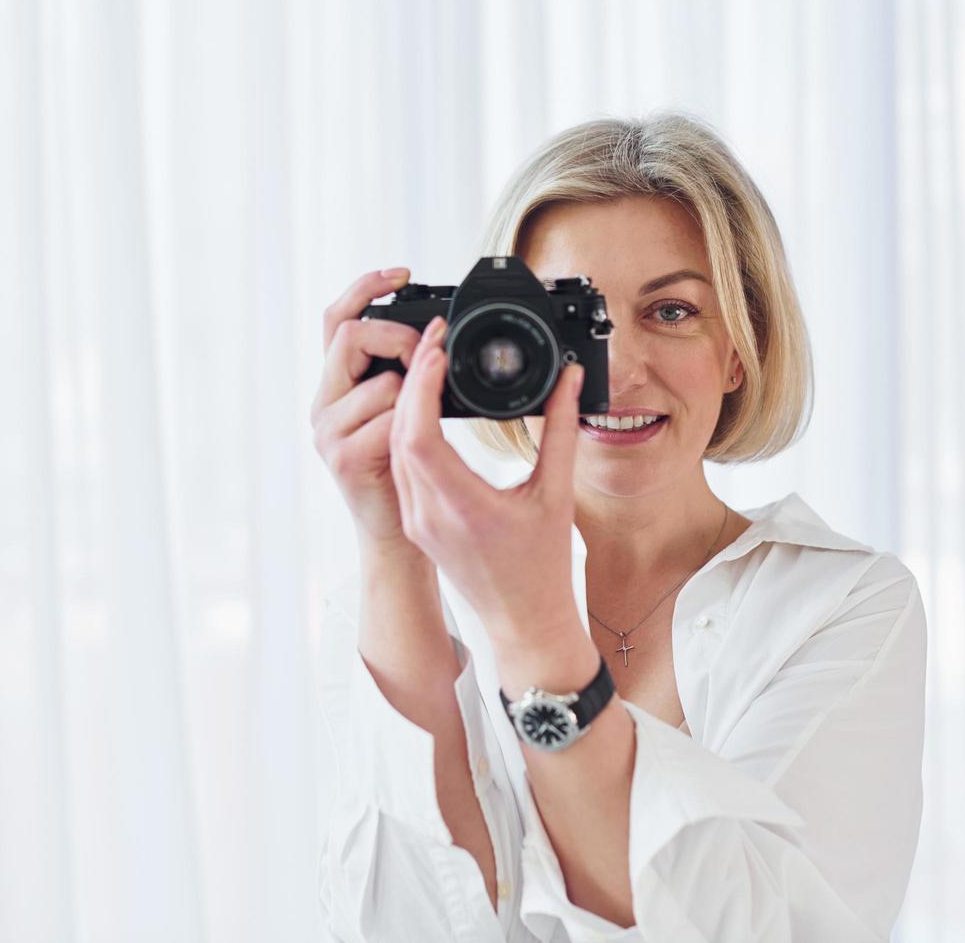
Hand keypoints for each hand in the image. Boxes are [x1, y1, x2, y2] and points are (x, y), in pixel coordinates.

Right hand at [311, 268, 427, 549]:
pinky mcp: (342, 456)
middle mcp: (324, 404)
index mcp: (337, 388)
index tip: (402, 272)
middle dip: (396, 336)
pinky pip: (388, 418)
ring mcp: (329, 431)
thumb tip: (433, 336)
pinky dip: (414, 425)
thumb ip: (405, 377)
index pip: (336, 319)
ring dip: (414, 393)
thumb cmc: (409, 476)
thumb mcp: (404, 416)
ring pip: (379, 380)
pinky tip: (419, 447)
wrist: (399, 536)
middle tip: (428, 352)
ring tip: (429, 420)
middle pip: (349, 336)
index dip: (364, 288)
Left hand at [389, 314, 585, 644]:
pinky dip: (410, 431)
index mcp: (462, 507)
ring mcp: (419, 520)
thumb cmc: (542, 567)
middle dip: (413, 382)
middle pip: (401, 434)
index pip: (419, 435)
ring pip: (397, 450)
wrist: (524, 621)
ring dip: (408, 405)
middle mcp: (430, 514)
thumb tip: (568, 379)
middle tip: (434, 343)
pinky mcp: (419, 523)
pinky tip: (427, 408)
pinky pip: (403, 468)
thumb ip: (561, 430)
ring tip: (430, 366)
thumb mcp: (557, 494)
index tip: (437, 349)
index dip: (420, 386)